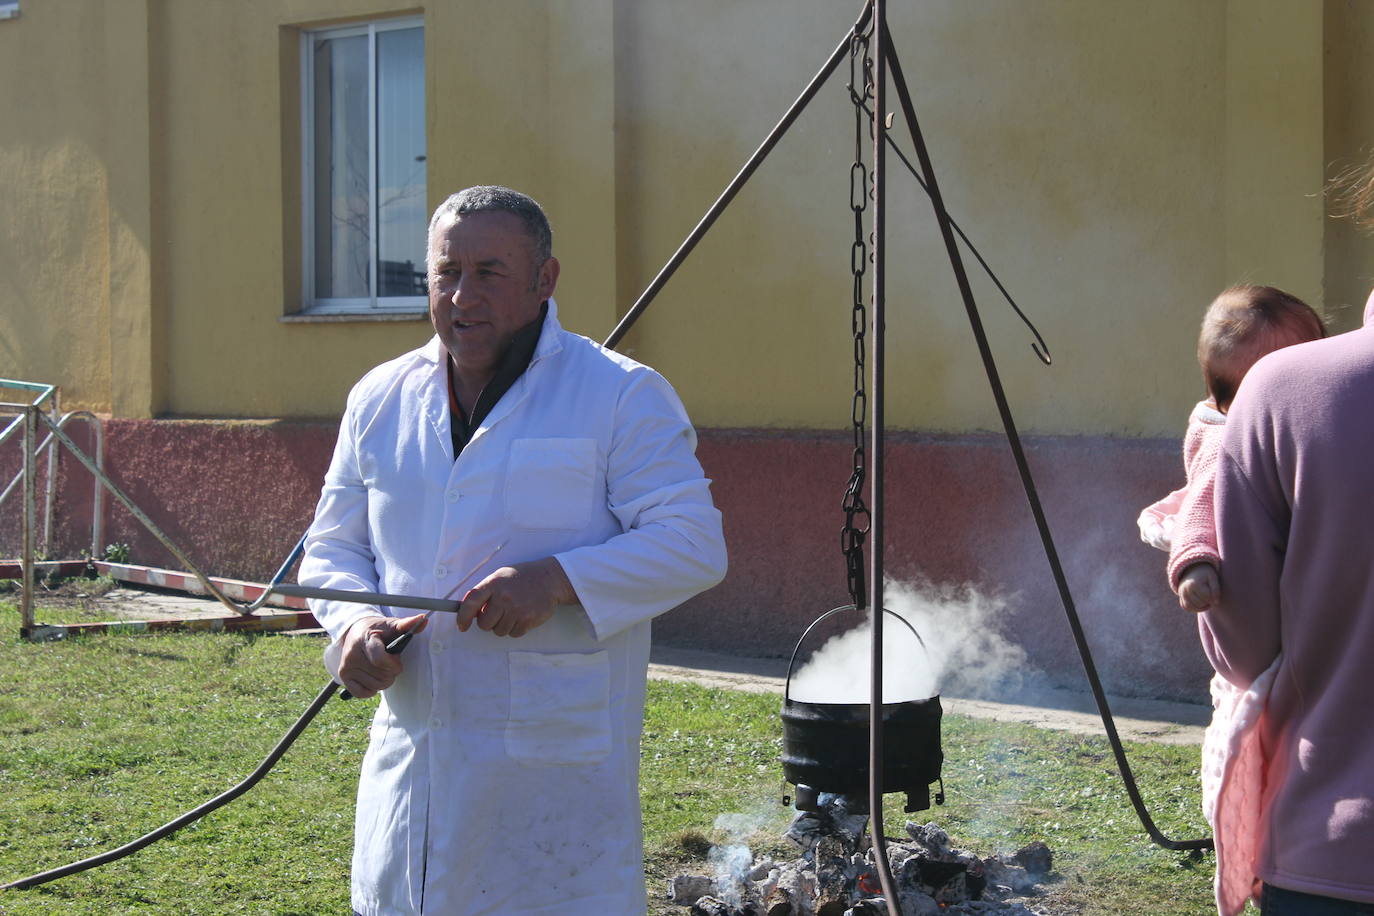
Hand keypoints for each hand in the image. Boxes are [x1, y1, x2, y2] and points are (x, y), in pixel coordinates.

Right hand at [336, 614, 427, 697]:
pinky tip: (373, 677)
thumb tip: (423, 619)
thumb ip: (407, 624)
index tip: (397, 660)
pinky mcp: (344, 676)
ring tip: (383, 668)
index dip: (393, 664)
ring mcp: (346, 666)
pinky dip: (372, 689)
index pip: (380, 660)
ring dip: (384, 680)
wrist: (356, 630)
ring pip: (375, 686)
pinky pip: (362, 693)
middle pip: (381, 676)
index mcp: (364, 640)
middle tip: (390, 662)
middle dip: (392, 672)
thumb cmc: (378, 629)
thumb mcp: (392, 625)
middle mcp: (352, 654)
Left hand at [457, 557, 575, 637]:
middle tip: (498, 613)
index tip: (462, 626)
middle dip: (488, 622)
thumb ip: (485, 592)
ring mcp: (516, 609)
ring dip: (503, 625)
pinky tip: (522, 615)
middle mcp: (504, 596)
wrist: (549, 579)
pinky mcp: (528, 619)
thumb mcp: (500, 576)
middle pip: (484, 624)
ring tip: (513, 612)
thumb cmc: (522, 577)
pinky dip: (516, 628)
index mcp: (494, 583)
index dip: (463, 617)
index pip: (471, 602)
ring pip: (499, 631)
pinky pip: (514, 634)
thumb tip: (469, 611)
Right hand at [1178, 563, 1220, 612]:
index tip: (1216, 594)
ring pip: (1192, 607)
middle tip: (1212, 597)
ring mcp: (1181, 593)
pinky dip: (1194, 608)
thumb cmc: (1205, 574)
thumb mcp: (1213, 578)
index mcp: (1194, 584)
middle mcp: (1185, 589)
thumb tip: (1216, 602)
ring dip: (1201, 607)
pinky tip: (1200, 605)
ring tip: (1207, 602)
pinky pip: (1186, 607)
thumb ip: (1216, 589)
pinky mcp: (1180, 596)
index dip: (1214, 597)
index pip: (1207, 597)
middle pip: (1200, 603)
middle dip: (1208, 602)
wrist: (1193, 569)